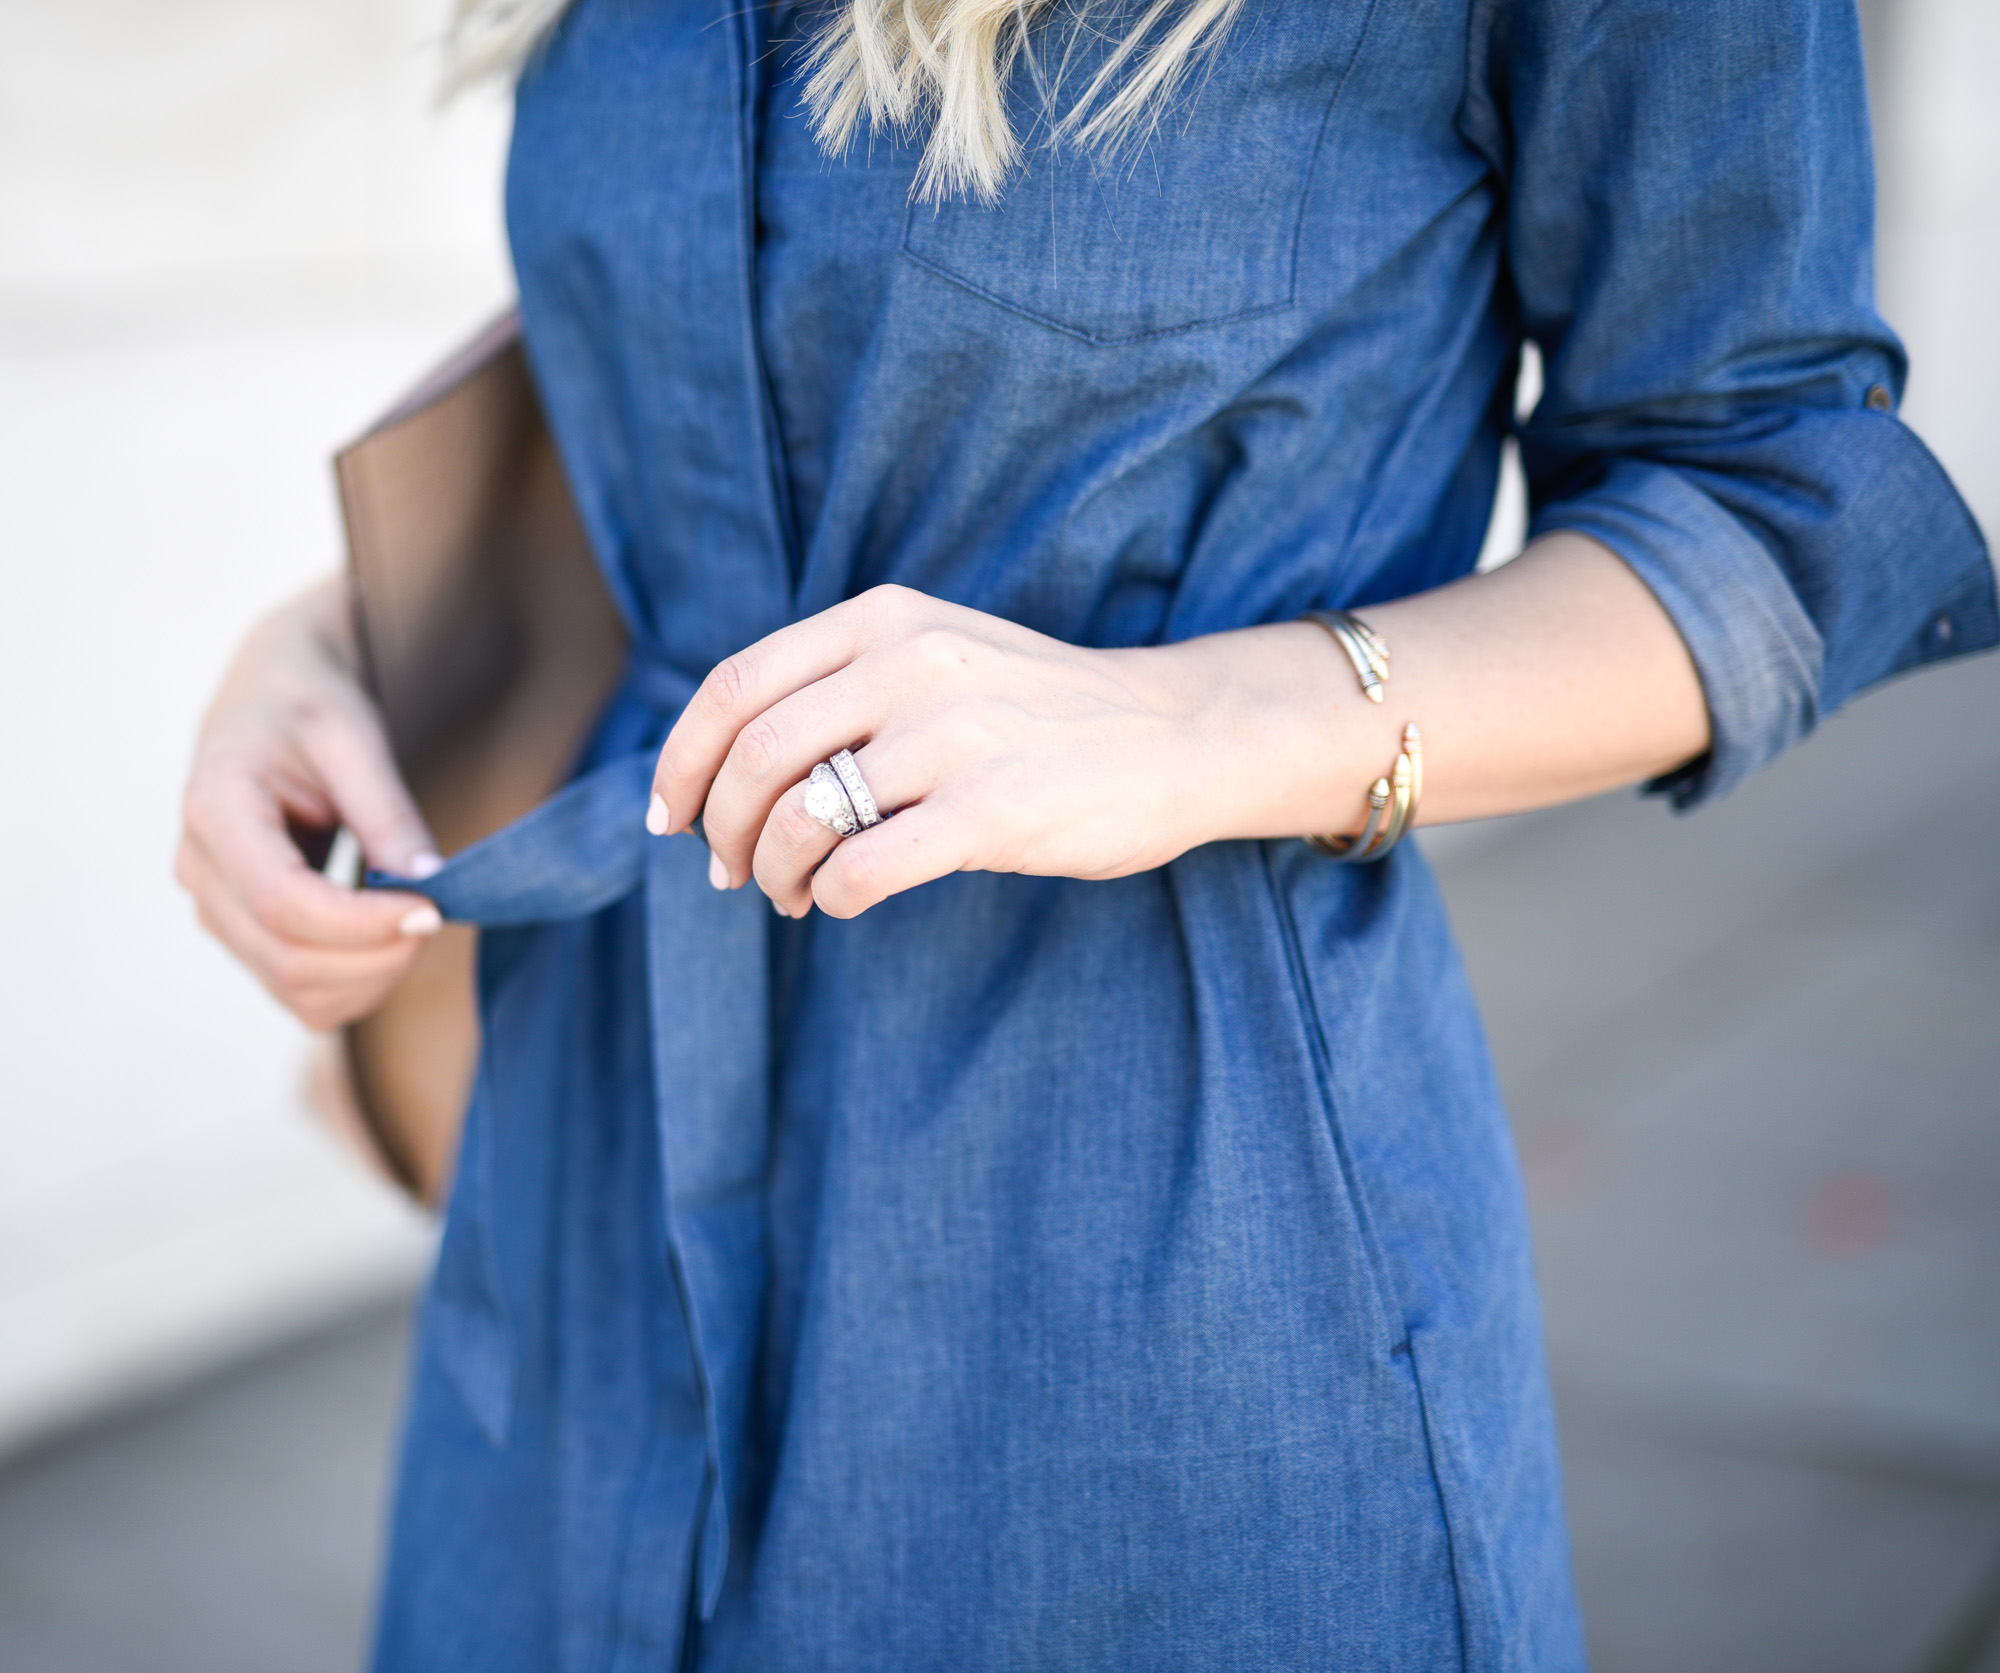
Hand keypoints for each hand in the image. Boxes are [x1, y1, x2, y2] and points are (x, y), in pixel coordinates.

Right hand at [176, 578, 444, 1029]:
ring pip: (294, 989)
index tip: (431, 909)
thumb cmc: (309, 709)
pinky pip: (299, 993)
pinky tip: (389, 940)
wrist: (271, 705)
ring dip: (371, 978)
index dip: (361, 923)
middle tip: (438, 916)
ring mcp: (216, 908)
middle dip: (377, 956)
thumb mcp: (355, 738)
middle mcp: (200, 868)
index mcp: (216, 806)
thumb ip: (388, 812)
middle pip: (287, 957)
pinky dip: (356, 985)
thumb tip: (429, 882)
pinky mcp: (242, 933)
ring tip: (417, 923)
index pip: (280, 900)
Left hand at [649, 586, 1227, 918]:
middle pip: (755, 756)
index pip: (736, 686)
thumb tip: (729, 778)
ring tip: (789, 895)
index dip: (682, 760)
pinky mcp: (992, 809)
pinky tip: (845, 901)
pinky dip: (831, 897)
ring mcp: (953, 735)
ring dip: (773, 873)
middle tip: (730, 874)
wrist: (1174, 733)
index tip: (669, 818)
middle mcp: (910, 663)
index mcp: (885, 619)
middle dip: (721, 830)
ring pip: (799, 817)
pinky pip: (862, 868)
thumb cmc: (1041, 712)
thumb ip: (845, 687)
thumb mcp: (938, 657)